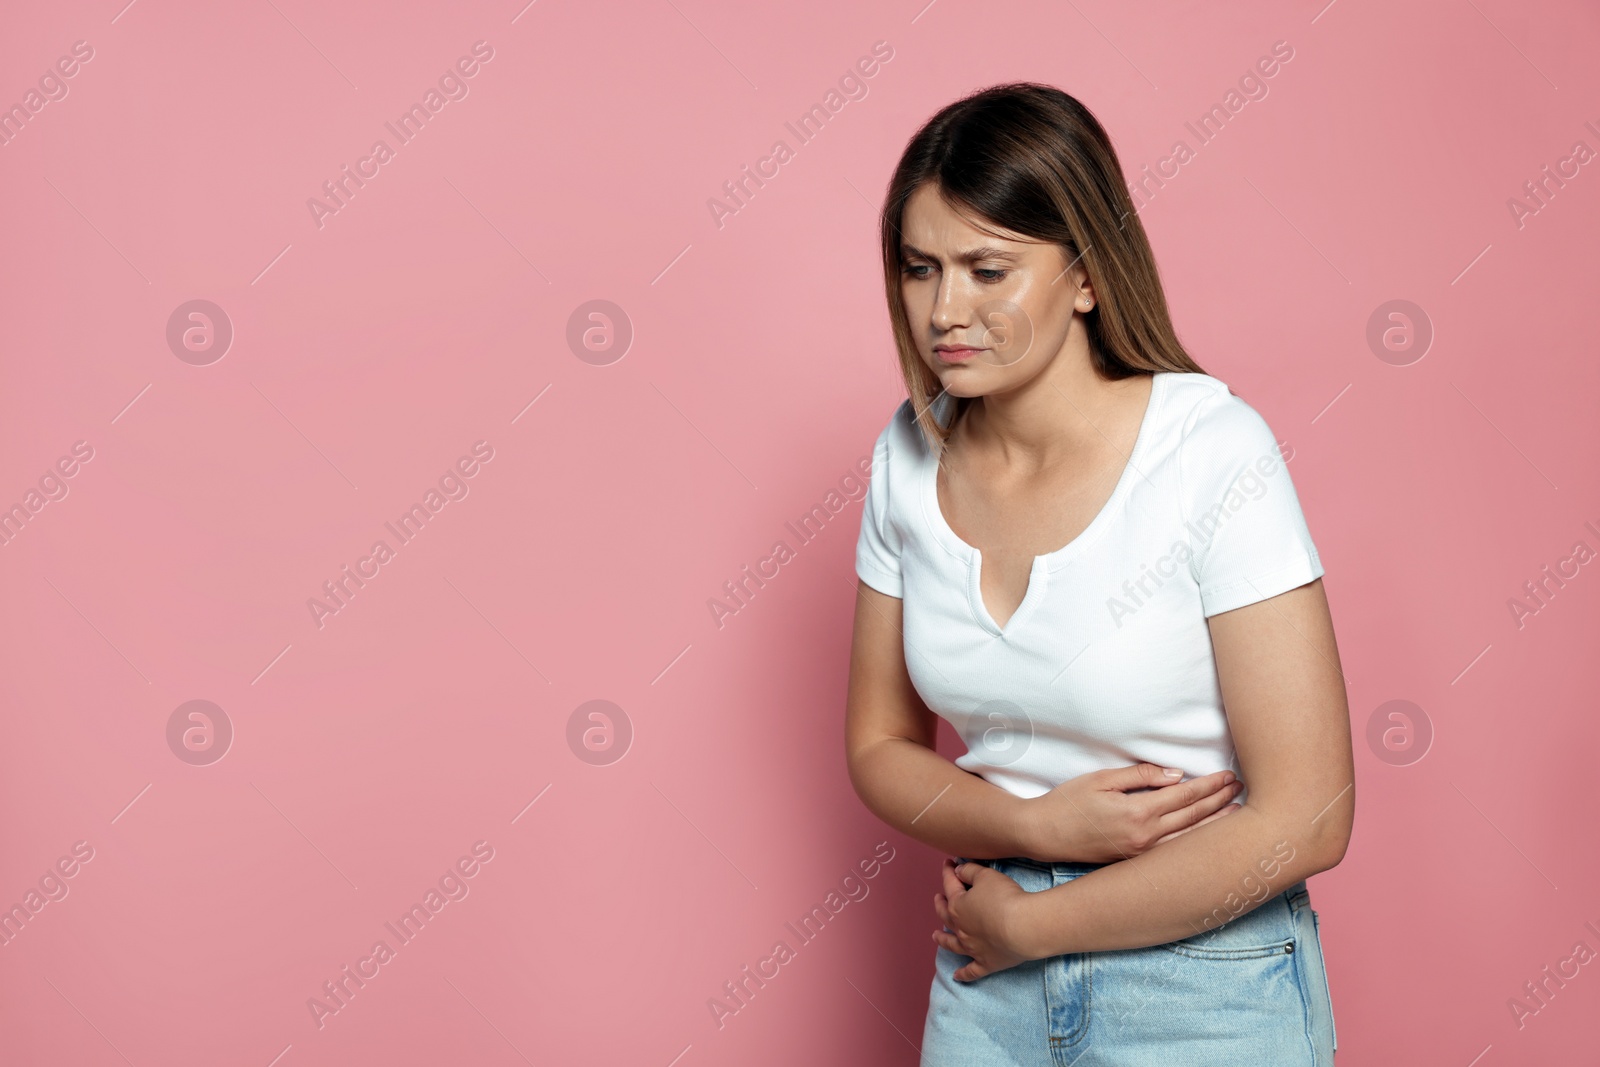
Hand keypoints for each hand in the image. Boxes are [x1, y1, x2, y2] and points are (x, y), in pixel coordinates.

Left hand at [932, 858, 1032, 980]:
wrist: (1022, 928)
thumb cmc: (1004, 898)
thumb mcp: (987, 875)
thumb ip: (970, 871)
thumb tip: (957, 871)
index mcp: (958, 906)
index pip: (950, 885)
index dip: (948, 872)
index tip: (947, 864)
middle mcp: (961, 929)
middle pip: (946, 916)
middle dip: (941, 905)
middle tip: (938, 898)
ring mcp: (972, 948)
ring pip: (952, 944)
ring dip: (943, 940)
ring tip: (935, 936)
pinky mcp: (986, 963)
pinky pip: (971, 971)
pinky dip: (963, 974)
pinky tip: (957, 976)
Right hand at [1019, 763, 1241, 863]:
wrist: (1043, 835)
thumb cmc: (1068, 802)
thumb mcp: (1101, 778)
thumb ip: (1140, 775)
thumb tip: (1175, 775)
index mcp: (1137, 813)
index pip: (1185, 796)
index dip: (1210, 786)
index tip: (1228, 776)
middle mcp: (1145, 837)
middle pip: (1193, 818)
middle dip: (1220, 802)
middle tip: (1240, 789)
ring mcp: (1141, 852)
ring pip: (1189, 838)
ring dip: (1214, 824)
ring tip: (1236, 813)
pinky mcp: (1135, 859)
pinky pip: (1174, 849)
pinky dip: (1195, 840)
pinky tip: (1206, 834)